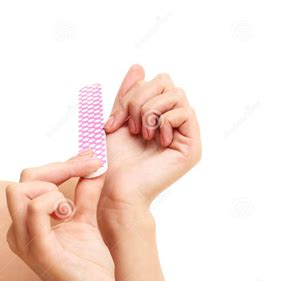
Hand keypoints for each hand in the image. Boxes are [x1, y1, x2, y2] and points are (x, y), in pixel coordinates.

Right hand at [6, 151, 123, 280]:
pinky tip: (69, 213)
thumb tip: (93, 166)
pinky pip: (35, 212)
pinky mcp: (39, 251)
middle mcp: (19, 231)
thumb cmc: (88, 267)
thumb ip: (85, 195)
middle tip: (90, 168)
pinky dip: (53, 201)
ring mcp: (25, 241)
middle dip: (58, 168)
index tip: (92, 159)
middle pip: (23, 180)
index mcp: (27, 224)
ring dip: (54, 186)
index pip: (31, 179)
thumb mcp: (86, 222)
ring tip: (72, 207)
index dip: (62, 164)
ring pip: (20, 191)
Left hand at [100, 65, 200, 209]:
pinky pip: (185, 113)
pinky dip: (164, 122)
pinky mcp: (191, 147)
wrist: (117, 188)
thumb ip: (128, 94)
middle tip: (130, 127)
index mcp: (158, 116)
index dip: (132, 94)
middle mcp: (174, 123)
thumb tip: (138, 66)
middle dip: (140, 100)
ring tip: (142, 134)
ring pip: (176, 95)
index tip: (114, 123)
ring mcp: (185, 134)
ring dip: (150, 112)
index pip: (155, 82)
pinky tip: (156, 141)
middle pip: (167, 82)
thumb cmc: (115, 161)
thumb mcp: (118, 119)